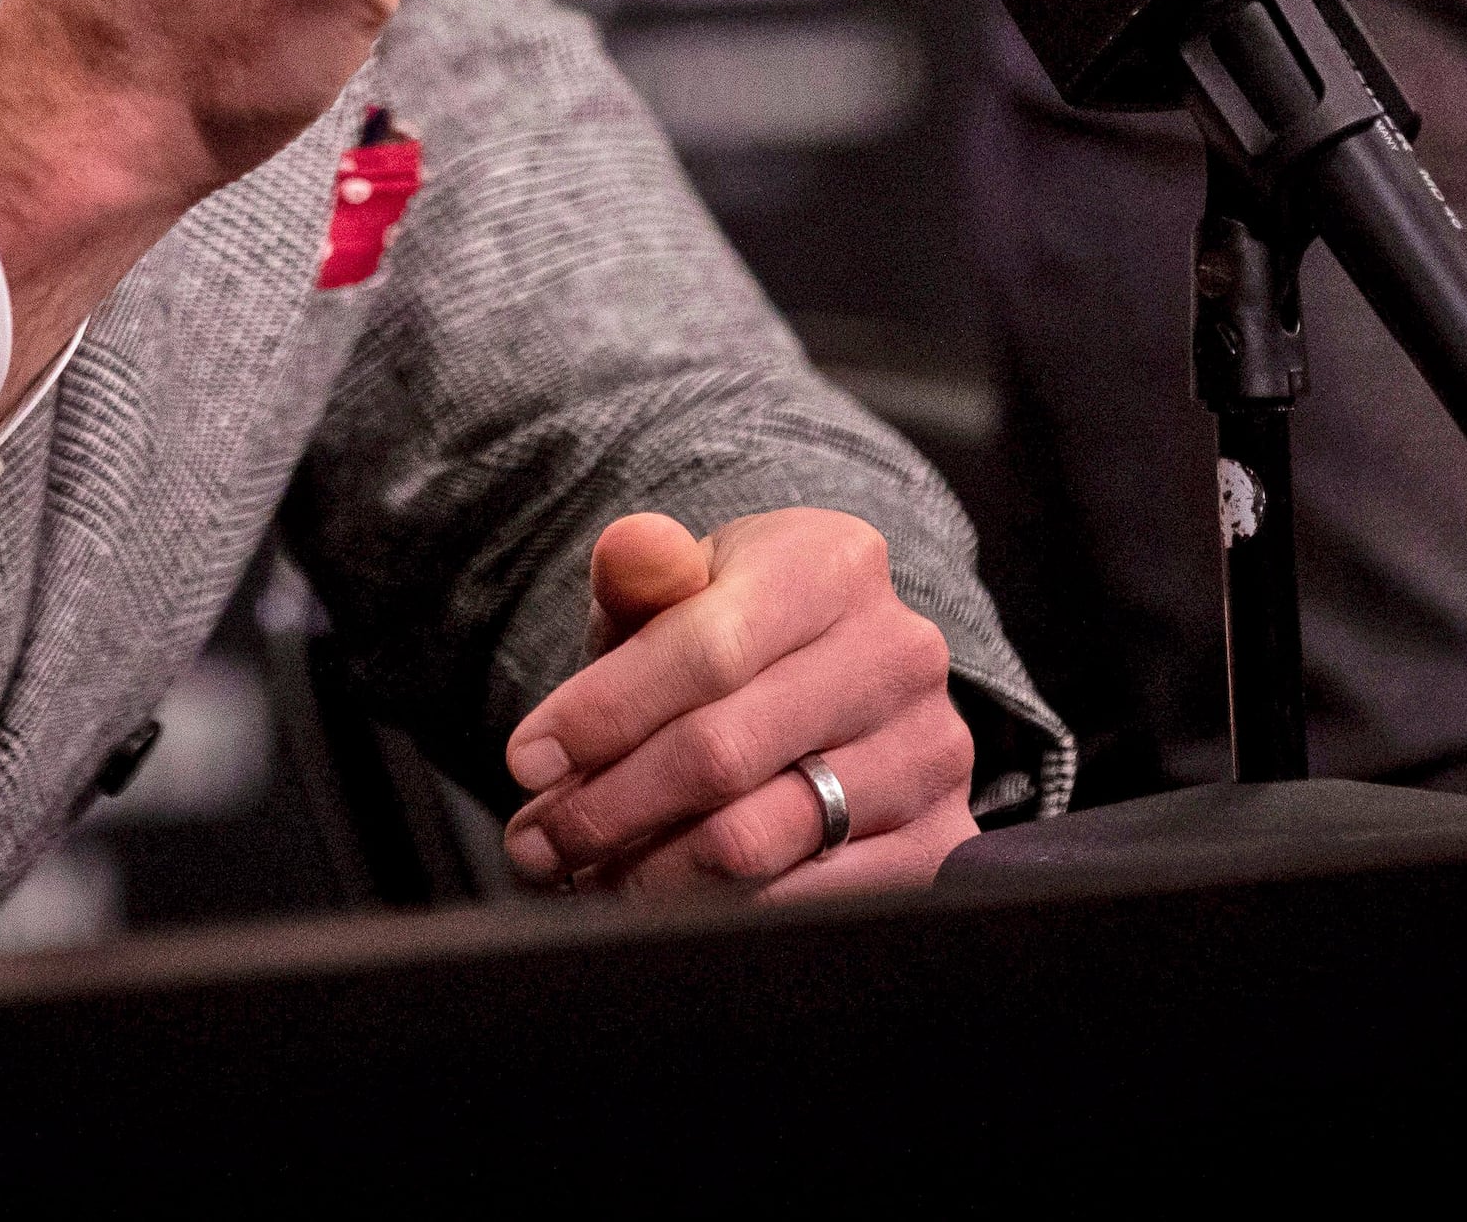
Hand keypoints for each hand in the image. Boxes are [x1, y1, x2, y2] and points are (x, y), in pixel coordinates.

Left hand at [499, 510, 978, 900]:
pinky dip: (714, 913)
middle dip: (605, 807)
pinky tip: (659, 898)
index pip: (705, 650)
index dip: (603, 715)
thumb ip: (645, 571)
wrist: (832, 684)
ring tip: (582, 869)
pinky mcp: (939, 842)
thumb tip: (630, 552)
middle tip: (537, 841)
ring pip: (754, 842)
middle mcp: (900, 656)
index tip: (526, 762)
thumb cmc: (736, 635)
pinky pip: (805, 903)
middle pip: (721, 756)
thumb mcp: (687, 588)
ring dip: (644, 872)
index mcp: (835, 565)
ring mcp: (929, 755)